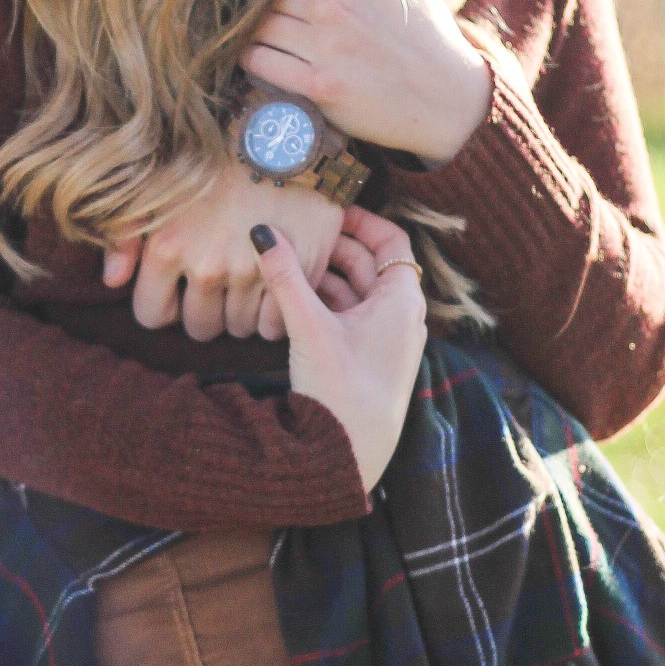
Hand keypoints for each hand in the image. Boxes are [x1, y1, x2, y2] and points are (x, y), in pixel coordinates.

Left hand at [101, 166, 345, 340]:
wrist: (283, 128)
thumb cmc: (212, 155)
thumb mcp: (155, 185)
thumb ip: (125, 235)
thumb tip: (113, 282)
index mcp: (168, 246)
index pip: (153, 315)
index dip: (164, 305)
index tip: (178, 289)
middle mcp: (209, 265)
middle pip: (200, 327)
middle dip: (204, 310)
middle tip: (216, 281)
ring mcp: (256, 270)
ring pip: (239, 328)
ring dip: (239, 311)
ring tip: (245, 277)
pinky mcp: (299, 268)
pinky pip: (276, 325)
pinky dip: (273, 314)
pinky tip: (271, 286)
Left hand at [241, 0, 491, 164]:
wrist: (449, 99)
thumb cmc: (429, 35)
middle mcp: (334, 4)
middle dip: (262, 6)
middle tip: (260, 19)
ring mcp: (325, 45)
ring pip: (260, 27)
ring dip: (252, 33)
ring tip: (256, 39)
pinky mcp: (318, 84)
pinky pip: (261, 62)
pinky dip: (251, 60)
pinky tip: (255, 60)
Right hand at [250, 209, 427, 495]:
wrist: (352, 456)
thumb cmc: (342, 390)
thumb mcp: (309, 327)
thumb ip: (284, 277)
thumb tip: (261, 232)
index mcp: (403, 300)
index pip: (391, 240)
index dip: (360, 220)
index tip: (328, 209)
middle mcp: (402, 317)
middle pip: (370, 265)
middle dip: (333, 249)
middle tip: (296, 235)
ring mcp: (387, 341)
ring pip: (357, 293)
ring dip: (324, 278)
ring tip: (287, 267)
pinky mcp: (370, 361)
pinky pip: (350, 318)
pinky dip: (326, 305)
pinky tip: (293, 304)